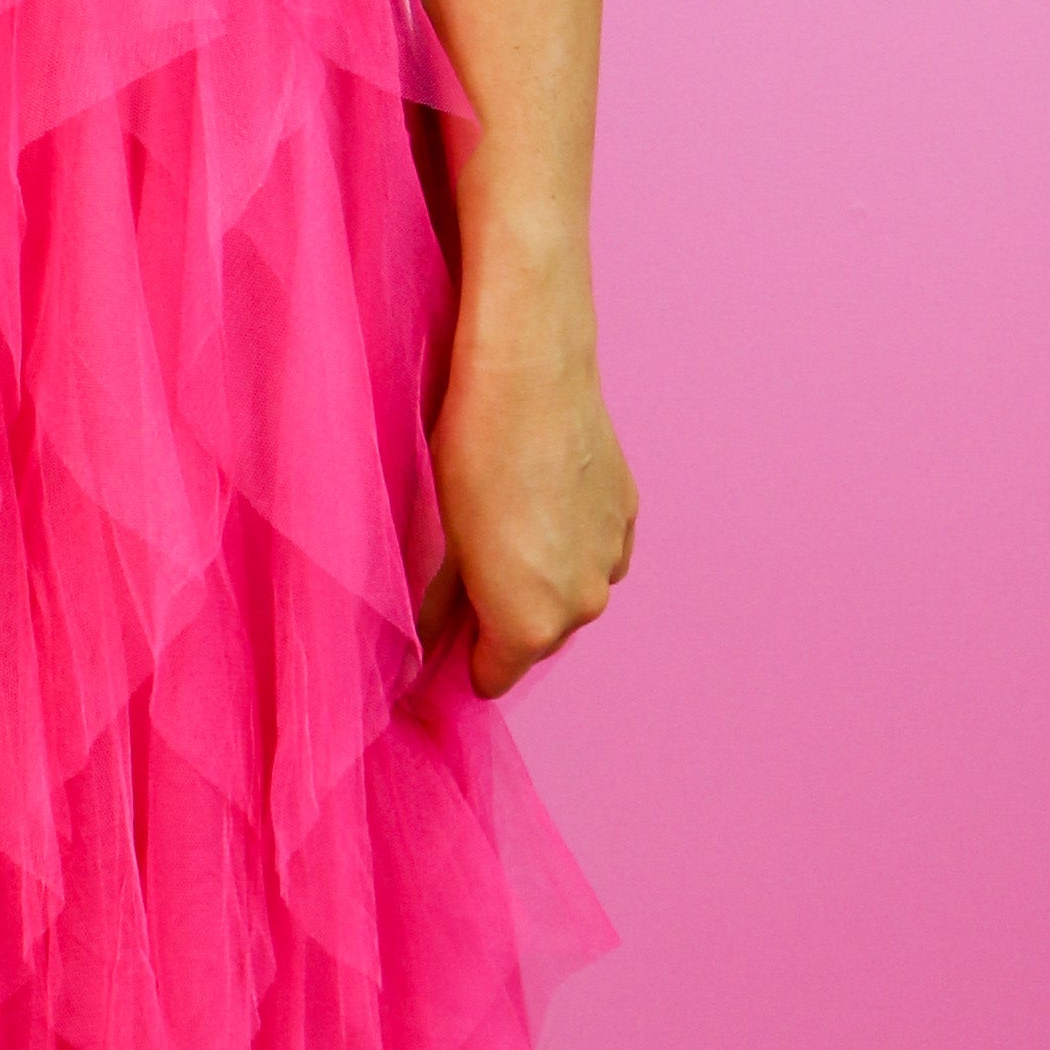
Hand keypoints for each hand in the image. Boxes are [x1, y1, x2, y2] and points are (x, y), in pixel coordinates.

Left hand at [421, 252, 636, 696]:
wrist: (528, 374)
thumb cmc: (467, 454)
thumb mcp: (433, 537)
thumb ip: (434, 603)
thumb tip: (422, 637)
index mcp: (530, 624)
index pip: (492, 675)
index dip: (461, 656)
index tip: (440, 629)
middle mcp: (582, 604)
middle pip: (535, 638)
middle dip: (502, 618)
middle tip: (463, 566)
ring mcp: (612, 558)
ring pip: (570, 593)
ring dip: (541, 578)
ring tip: (503, 524)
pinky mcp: (627, 514)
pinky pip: (595, 551)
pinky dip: (570, 542)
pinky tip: (539, 499)